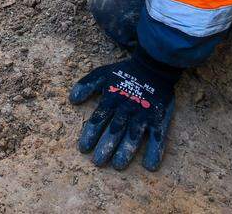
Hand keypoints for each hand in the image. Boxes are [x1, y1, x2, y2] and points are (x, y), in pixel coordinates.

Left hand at [69, 49, 181, 170]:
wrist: (153, 66)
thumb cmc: (125, 72)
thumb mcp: (102, 73)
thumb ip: (86, 85)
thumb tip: (72, 100)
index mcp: (112, 99)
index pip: (98, 119)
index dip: (90, 134)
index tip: (83, 148)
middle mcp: (126, 108)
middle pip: (114, 130)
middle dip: (105, 146)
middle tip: (97, 162)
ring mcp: (143, 114)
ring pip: (133, 135)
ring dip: (125, 151)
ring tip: (117, 165)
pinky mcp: (159, 118)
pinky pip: (157, 137)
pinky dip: (155, 151)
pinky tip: (150, 165)